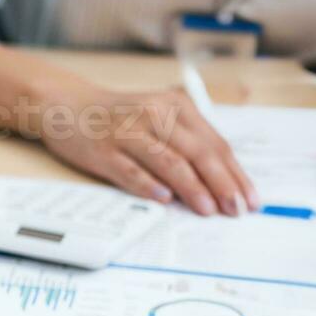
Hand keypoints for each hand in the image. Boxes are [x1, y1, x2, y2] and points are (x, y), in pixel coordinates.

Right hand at [37, 84, 258, 216]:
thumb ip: (185, 140)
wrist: (67, 105)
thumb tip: (219, 181)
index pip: (214, 144)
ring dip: (192, 188)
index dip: (235, 173)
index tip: (249, 198)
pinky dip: (148, 185)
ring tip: (208, 210)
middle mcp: (154, 116)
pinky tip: (165, 200)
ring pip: (169, 162)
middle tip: (236, 209)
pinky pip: (130, 171)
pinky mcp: (103, 151)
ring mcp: (128, 133)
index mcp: (175, 107)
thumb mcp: (159, 115)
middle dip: (221, 184)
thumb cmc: (118, 117)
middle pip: (197, 153)